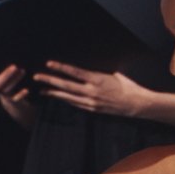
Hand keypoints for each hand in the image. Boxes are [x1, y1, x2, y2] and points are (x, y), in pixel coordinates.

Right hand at [0, 62, 35, 125]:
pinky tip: (26, 90)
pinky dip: (20, 95)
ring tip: (23, 71)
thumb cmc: (5, 83)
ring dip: (15, 80)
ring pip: (7, 89)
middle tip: (15, 66)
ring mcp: (3, 95)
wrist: (12, 103)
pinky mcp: (11, 101)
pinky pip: (15, 99)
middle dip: (6, 74)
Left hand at [33, 60, 151, 116]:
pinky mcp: (93, 109)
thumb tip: (88, 70)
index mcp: (97, 79)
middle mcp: (92, 91)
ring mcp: (92, 102)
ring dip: (54, 93)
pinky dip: (66, 100)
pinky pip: (76, 104)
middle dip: (50, 80)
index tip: (49, 63)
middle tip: (37, 77)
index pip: (74, 72)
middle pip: (66, 85)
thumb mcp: (114, 73)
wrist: (137, 104)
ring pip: (68, 97)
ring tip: (43, 90)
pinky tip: (58, 97)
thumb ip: (98, 74)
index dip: (60, 67)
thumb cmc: (128, 86)